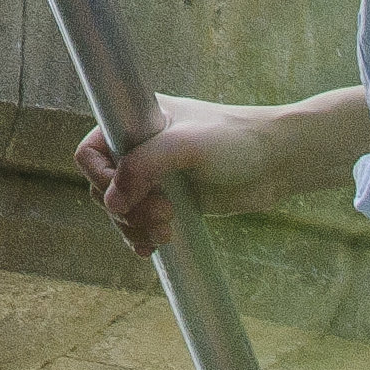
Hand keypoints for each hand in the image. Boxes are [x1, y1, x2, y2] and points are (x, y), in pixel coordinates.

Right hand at [73, 89, 369, 254]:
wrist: (278, 160)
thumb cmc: (236, 141)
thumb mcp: (186, 146)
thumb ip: (144, 167)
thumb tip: (110, 204)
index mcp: (137, 120)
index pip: (91, 152)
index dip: (101, 179)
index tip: (125, 197)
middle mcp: (140, 146)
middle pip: (103, 186)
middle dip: (126, 209)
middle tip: (162, 216)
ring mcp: (155, 174)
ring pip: (121, 209)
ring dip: (135, 227)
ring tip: (165, 234)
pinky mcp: (170, 198)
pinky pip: (141, 222)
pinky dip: (142, 235)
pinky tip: (153, 248)